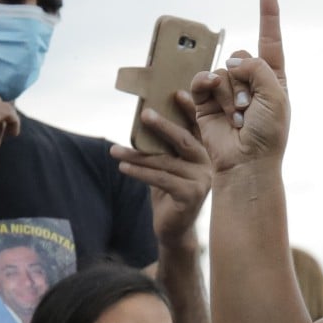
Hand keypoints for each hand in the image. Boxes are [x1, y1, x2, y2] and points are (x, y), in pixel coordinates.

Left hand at [111, 91, 211, 245]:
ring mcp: (202, 180)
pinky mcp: (191, 195)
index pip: (196, 127)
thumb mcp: (167, 165)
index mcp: (204, 152)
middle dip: (162, 126)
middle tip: (144, 114)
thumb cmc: (168, 192)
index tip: (175, 92)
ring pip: (165, 161)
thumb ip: (164, 145)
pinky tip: (122, 167)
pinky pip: (161, 179)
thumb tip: (145, 116)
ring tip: (114, 150)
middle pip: (183, 139)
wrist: (174, 229)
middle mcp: (208, 164)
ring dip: (136, 154)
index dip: (189, 109)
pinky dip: (139, 172)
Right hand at [191, 0, 289, 172]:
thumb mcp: (276, 95)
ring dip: (231, 94)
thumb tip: (231, 62)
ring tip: (237, 117)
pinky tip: (212, 97)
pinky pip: (203, 78)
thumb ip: (258, 67)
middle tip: (250, 109)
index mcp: (273, 78)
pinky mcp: (206, 100)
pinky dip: (207, 85)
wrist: (246, 162)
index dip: (268, 15)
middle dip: (246, 80)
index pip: (270, 41)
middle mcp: (249, 81)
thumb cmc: (268, 133)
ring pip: (223, 70)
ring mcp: (227, 90)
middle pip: (242, 55)